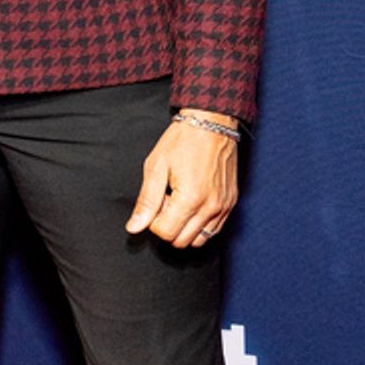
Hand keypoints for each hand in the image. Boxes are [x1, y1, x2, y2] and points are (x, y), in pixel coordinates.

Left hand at [125, 115, 239, 247]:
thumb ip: (146, 201)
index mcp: (190, 199)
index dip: (154, 220)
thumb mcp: (156, 167)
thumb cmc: (183, 141)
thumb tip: (134, 227)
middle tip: (167, 202)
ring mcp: (223, 207)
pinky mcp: (231, 203)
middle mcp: (210, 207)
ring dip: (185, 229)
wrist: (212, 123)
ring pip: (199, 241)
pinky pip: (214, 230)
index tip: (158, 200)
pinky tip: (193, 204)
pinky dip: (200, 226)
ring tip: (181, 204)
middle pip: (181, 241)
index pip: (165, 233)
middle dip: (169, 227)